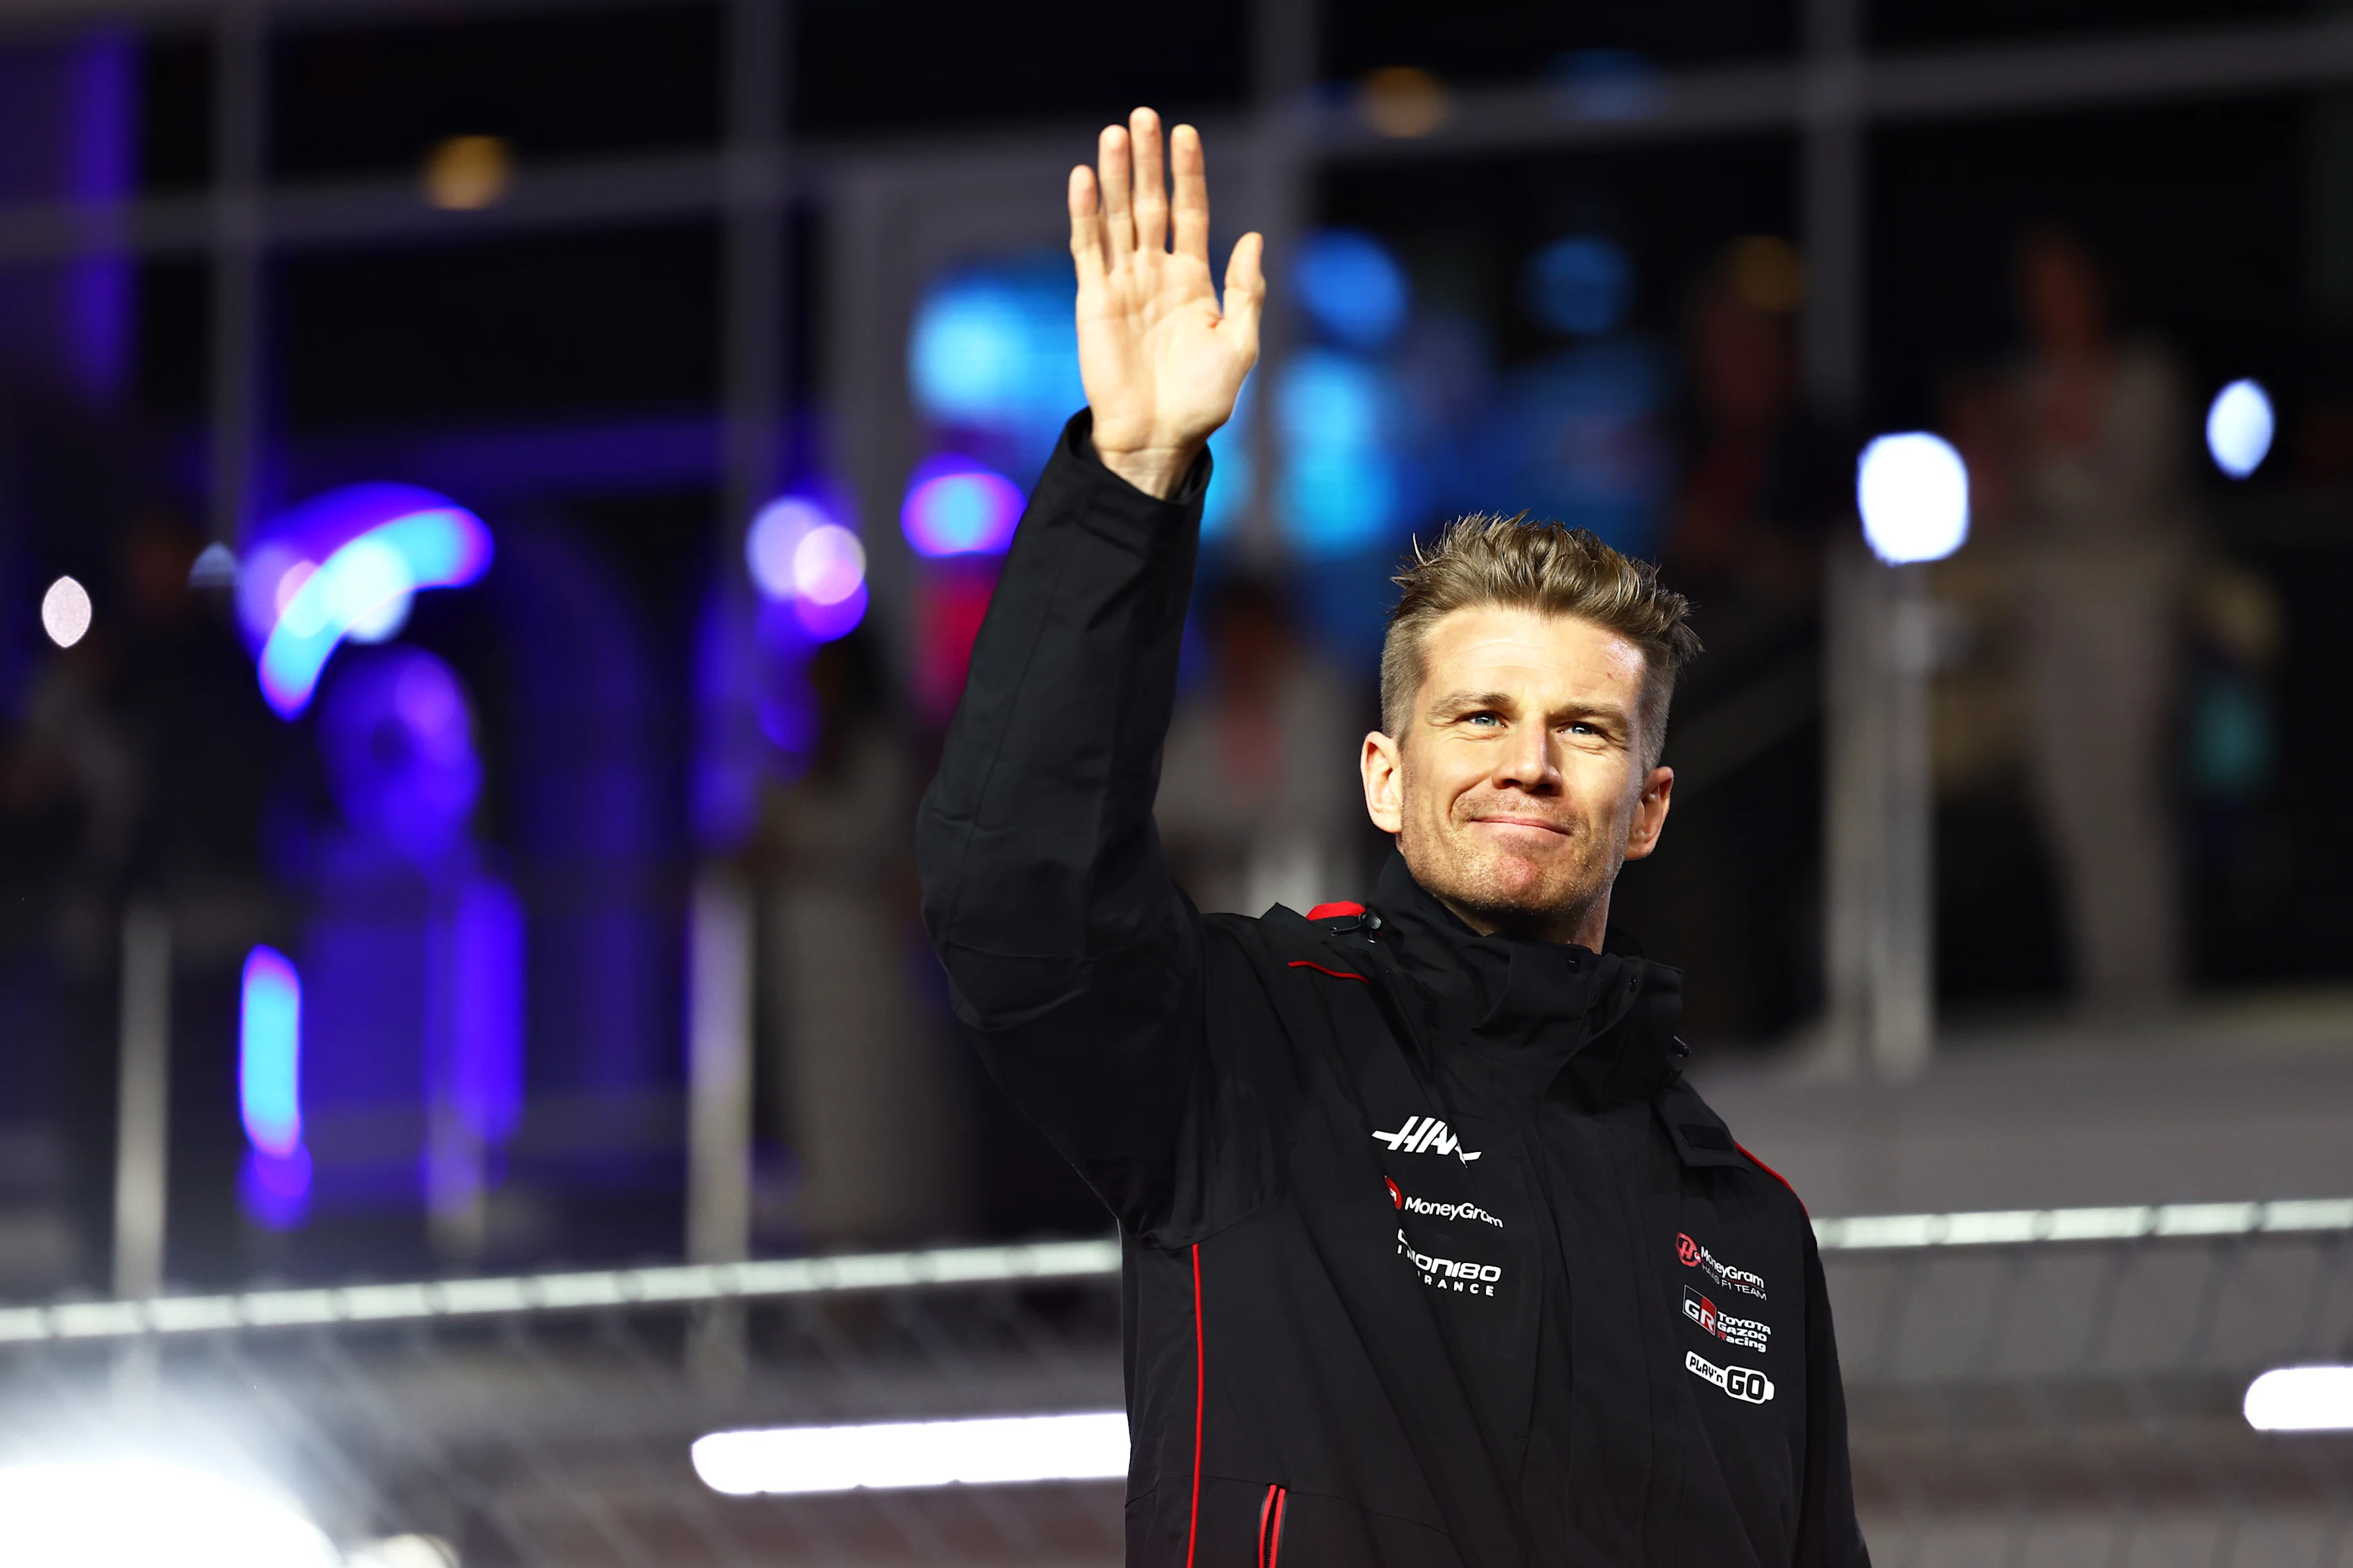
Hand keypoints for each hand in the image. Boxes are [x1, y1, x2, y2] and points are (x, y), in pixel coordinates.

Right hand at [1070, 108, 1264, 498]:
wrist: (1158, 438)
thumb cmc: (1202, 400)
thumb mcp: (1240, 344)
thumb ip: (1246, 291)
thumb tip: (1252, 237)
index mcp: (1192, 280)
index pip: (1189, 212)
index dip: (1188, 174)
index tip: (1186, 133)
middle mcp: (1155, 274)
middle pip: (1151, 204)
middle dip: (1148, 161)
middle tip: (1144, 116)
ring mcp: (1122, 284)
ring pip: (1118, 217)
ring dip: (1117, 175)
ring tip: (1116, 133)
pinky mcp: (1092, 300)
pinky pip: (1088, 248)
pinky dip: (1086, 213)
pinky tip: (1085, 178)